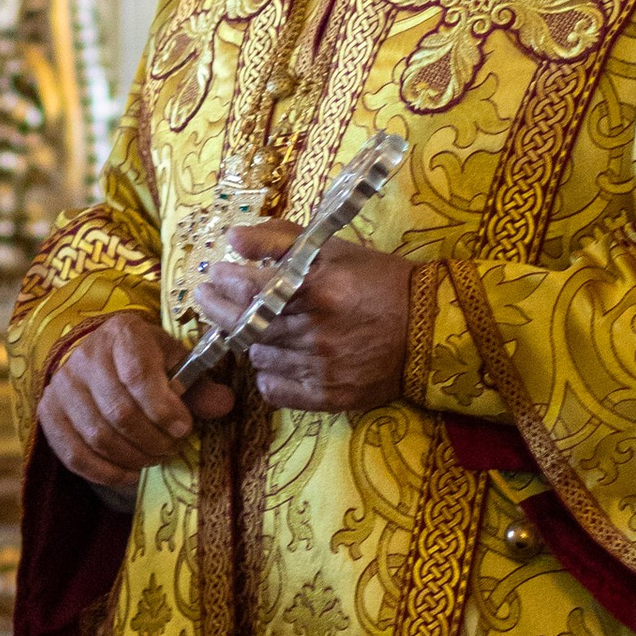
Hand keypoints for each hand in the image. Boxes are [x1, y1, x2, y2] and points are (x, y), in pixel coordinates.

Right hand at [39, 314, 232, 496]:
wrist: (98, 356)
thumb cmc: (144, 359)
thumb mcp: (175, 362)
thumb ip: (198, 385)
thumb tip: (224, 404)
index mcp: (122, 334)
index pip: (137, 375)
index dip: (163, 409)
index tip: (184, 427)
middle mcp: (85, 356)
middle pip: (119, 412)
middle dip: (152, 440)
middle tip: (171, 448)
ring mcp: (62, 386)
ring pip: (97, 436)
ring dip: (132, 457)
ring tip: (153, 459)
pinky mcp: (49, 413)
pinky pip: (74, 454)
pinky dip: (105, 472)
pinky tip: (129, 474)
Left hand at [196, 226, 411, 416]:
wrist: (428, 328)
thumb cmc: (377, 280)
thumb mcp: (332, 249)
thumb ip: (280, 239)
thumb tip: (233, 239)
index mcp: (316, 289)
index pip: (249, 288)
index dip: (224, 280)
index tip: (216, 273)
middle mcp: (314, 331)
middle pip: (245, 325)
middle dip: (218, 308)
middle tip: (208, 297)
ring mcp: (320, 368)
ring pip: (257, 358)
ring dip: (251, 341)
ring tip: (257, 325)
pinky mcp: (327, 396)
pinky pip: (274, 390)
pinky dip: (268, 374)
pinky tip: (275, 358)